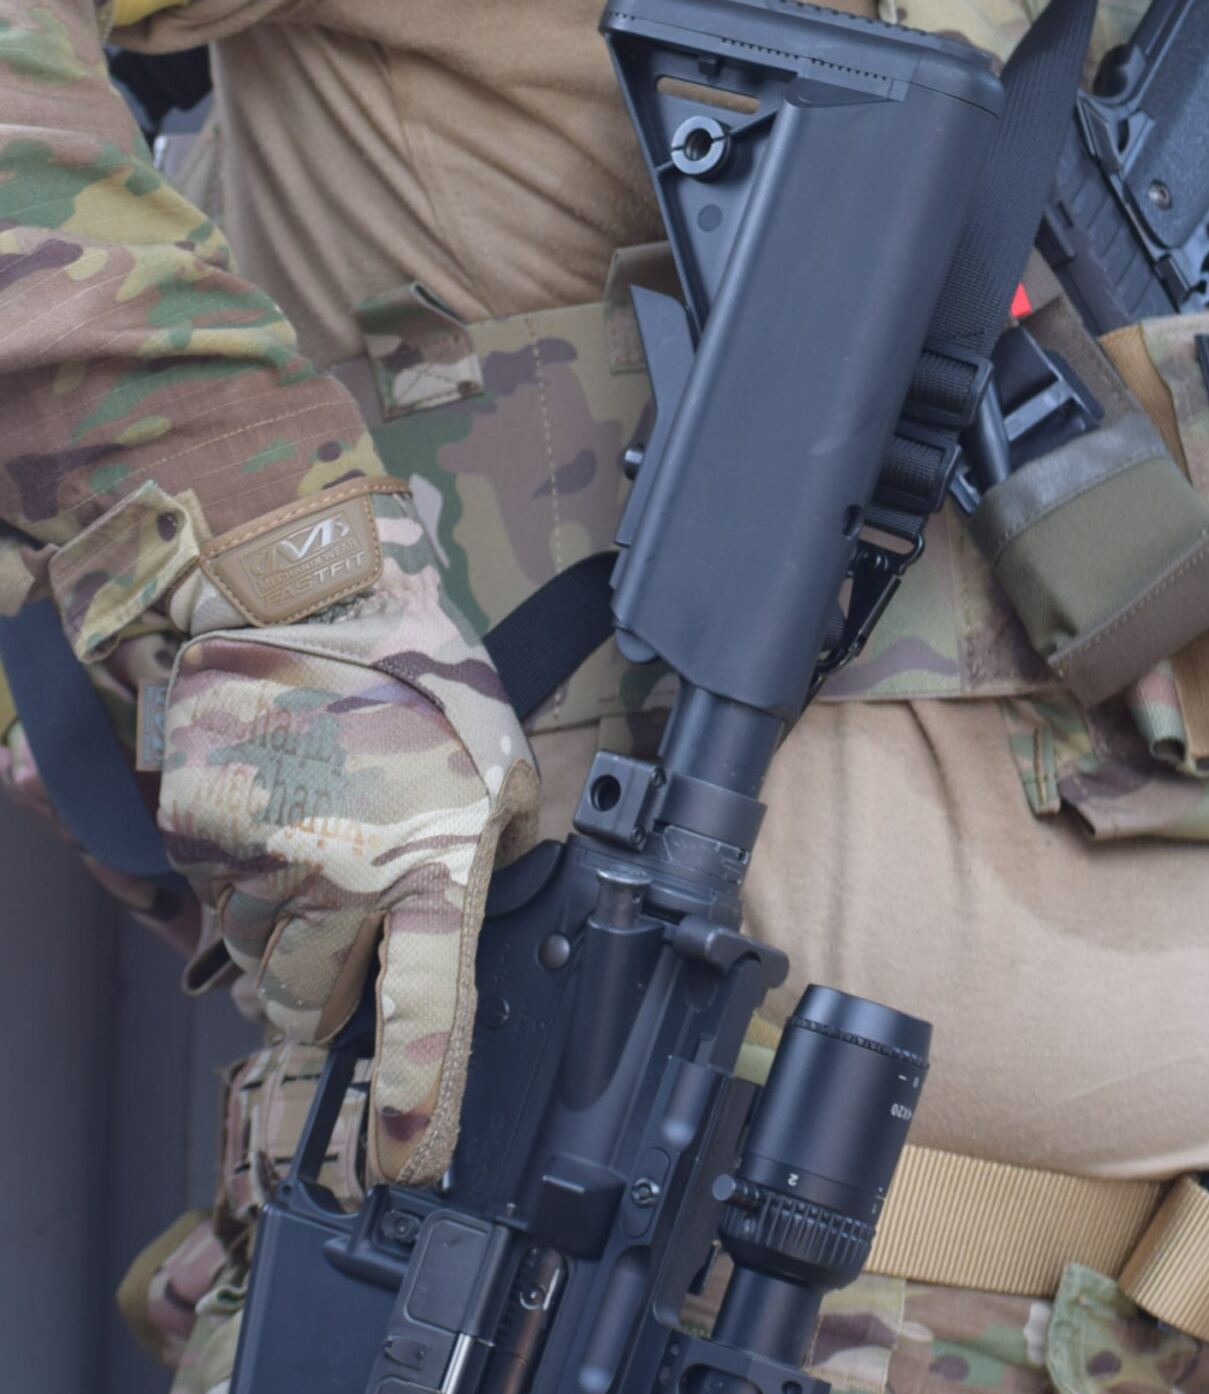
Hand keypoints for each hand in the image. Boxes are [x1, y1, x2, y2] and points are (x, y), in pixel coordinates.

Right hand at [158, 491, 537, 1183]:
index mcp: (429, 855)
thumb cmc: (410, 657)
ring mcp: (254, 854)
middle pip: (304, 1002)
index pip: (426, 1007)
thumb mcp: (496, 752)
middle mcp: (337, 872)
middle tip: (343, 910)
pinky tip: (254, 810)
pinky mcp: (188, 825)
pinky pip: (189, 898)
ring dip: (269, 926)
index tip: (407, 1161)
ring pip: (246, 952)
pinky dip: (215, 878)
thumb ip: (492, 839)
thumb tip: (488, 887)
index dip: (416, 1098)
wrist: (302, 570)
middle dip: (318, 983)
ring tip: (306, 835)